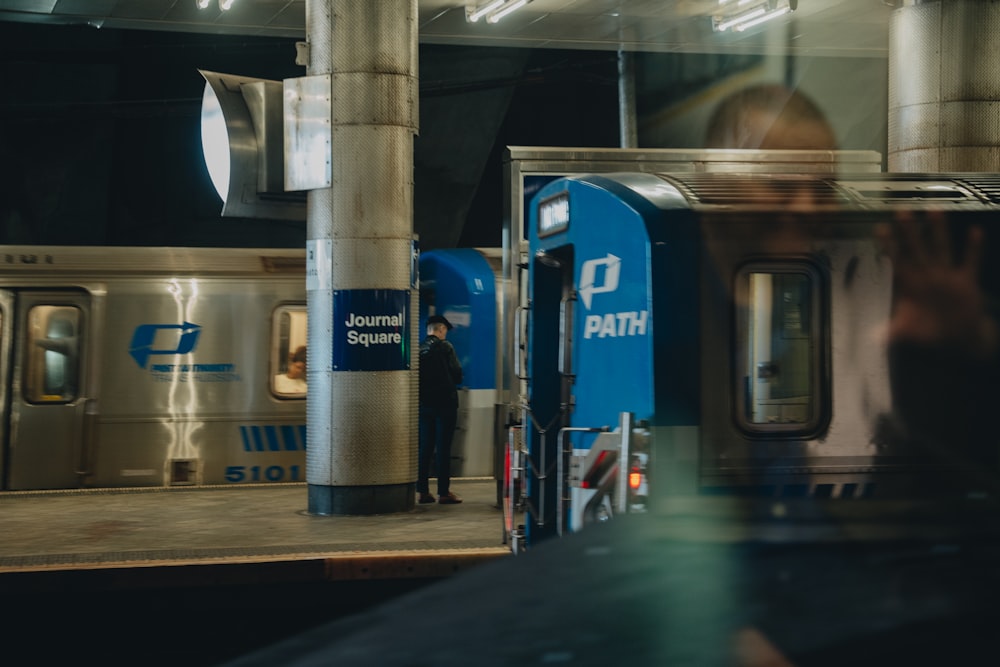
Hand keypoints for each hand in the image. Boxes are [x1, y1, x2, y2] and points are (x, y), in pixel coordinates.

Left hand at [877, 210, 996, 360]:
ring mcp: (946, 277)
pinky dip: (973, 248)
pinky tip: (975, 231)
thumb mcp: (907, 331)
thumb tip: (871, 338)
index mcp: (910, 285)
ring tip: (934, 211)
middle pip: (916, 249)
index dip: (889, 246)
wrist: (956, 337)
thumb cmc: (928, 331)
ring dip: (938, 231)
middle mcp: (927, 276)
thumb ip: (890, 332)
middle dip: (909, 232)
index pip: (897, 261)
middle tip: (901, 211)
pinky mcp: (966, 282)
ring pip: (941, 249)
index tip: (880, 229)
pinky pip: (970, 262)